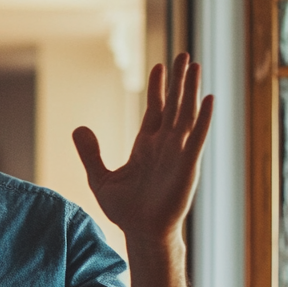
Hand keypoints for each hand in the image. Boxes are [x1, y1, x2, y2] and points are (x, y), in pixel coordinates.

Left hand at [72, 53, 213, 244]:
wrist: (141, 232)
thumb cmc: (125, 210)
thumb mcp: (100, 178)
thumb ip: (91, 153)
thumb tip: (78, 128)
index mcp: (146, 145)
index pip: (155, 108)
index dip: (158, 88)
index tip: (159, 66)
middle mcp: (165, 144)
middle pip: (173, 104)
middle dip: (178, 80)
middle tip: (184, 55)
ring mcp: (178, 153)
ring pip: (186, 114)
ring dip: (191, 90)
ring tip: (196, 65)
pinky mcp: (188, 165)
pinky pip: (197, 137)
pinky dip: (204, 119)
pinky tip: (209, 99)